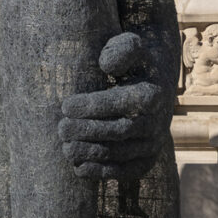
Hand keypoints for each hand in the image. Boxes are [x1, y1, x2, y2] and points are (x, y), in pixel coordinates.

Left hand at [59, 32, 165, 179]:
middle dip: (87, 131)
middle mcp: (157, 121)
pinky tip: (79, 169)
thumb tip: (107, 65)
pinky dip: (104, 172)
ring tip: (65, 147)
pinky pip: (129, 170)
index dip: (91, 107)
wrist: (155, 77)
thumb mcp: (130, 45)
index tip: (65, 105)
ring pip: (121, 153)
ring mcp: (154, 142)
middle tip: (60, 128)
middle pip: (119, 132)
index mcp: (152, 94)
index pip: (120, 104)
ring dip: (91, 153)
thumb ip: (121, 50)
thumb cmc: (133, 59)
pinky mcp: (148, 156)